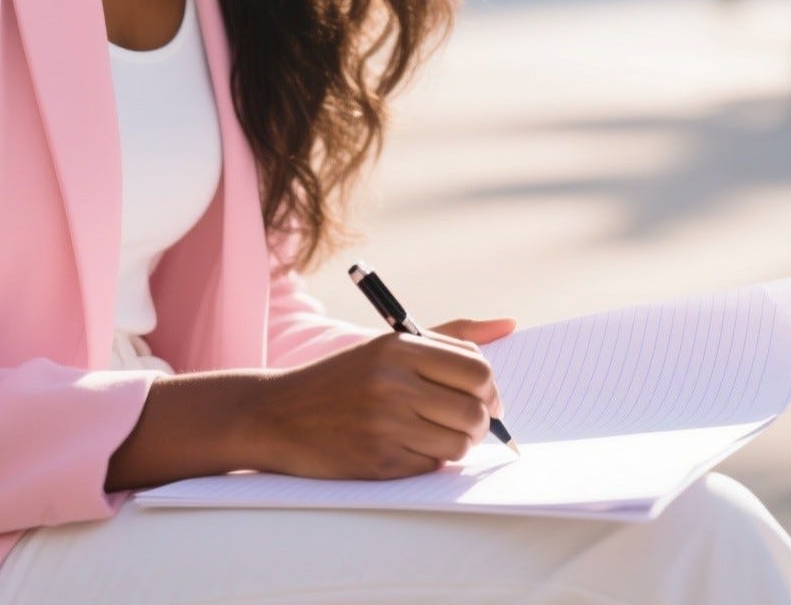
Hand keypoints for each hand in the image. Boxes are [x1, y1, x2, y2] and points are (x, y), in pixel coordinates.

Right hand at [246, 316, 514, 481]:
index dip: (490, 388)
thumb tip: (510, 324)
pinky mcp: (379, 460)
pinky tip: (407, 447)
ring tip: (435, 434)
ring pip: (460, 443)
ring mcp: (385, 423)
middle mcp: (392, 382)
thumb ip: (449, 336)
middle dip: (480, 421)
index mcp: (398, 347)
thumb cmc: (344, 378)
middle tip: (465, 421)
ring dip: (457, 444)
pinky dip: (430, 461)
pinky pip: (433, 466)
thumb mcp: (389, 346)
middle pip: (475, 409)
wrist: (280, 414)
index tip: (484, 397)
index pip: (476, 369)